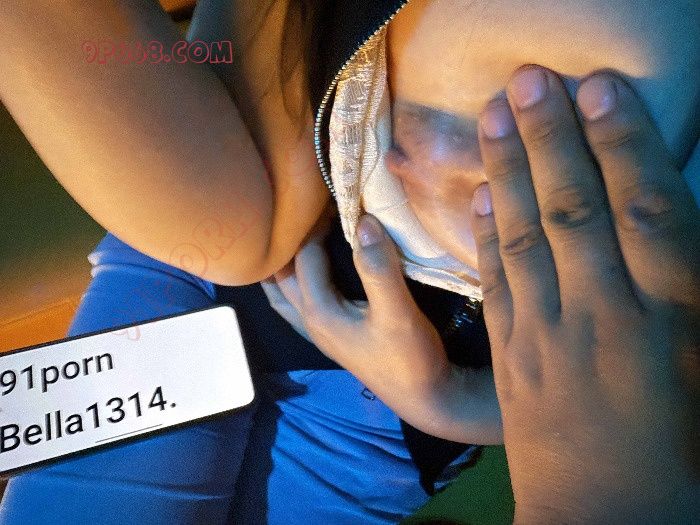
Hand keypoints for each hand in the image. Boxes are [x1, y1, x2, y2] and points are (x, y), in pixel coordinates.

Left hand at [266, 216, 501, 443]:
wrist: (424, 397)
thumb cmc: (410, 357)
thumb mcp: (398, 312)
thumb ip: (379, 268)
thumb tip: (363, 221)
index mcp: (318, 310)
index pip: (304, 255)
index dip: (314, 223)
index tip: (330, 196)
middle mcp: (309, 320)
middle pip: (283, 273)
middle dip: (289, 241)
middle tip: (303, 210)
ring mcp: (317, 331)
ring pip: (282, 292)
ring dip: (283, 265)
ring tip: (288, 238)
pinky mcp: (330, 337)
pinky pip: (294, 304)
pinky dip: (290, 285)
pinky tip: (301, 277)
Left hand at [471, 66, 698, 521]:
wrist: (608, 518)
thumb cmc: (684, 449)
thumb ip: (688, 285)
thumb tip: (670, 215)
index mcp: (673, 319)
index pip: (648, 212)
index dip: (622, 145)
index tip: (598, 92)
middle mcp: (605, 316)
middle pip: (575, 212)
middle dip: (550, 140)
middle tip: (527, 82)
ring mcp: (549, 335)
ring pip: (524, 237)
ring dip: (506, 171)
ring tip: (491, 116)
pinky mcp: (512, 355)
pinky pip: (495, 281)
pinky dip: (485, 232)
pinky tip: (477, 192)